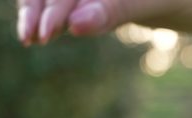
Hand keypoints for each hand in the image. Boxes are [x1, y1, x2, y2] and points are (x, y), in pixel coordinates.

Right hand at [16, 0, 191, 45]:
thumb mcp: (160, 3)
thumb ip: (117, 9)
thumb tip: (76, 25)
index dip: (50, 5)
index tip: (43, 33)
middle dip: (39, 5)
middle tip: (31, 39)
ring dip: (45, 9)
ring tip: (33, 36)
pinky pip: (77, 1)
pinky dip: (62, 13)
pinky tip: (50, 29)